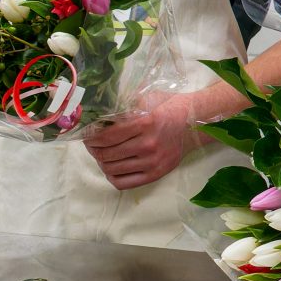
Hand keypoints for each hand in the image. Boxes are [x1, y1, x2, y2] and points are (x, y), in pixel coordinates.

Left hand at [84, 88, 212, 189]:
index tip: (86, 134)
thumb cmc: (168, 107)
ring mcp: (152, 162)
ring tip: (100, 154)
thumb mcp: (148, 97)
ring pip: (111, 169)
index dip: (90, 137)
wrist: (195, 124)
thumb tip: (97, 109)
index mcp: (145, 123)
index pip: (106, 136)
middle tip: (90, 143)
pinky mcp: (156, 174)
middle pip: (106, 154)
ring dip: (100, 162)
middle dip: (92, 149)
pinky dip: (111, 176)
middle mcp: (148, 145)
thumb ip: (125, 103)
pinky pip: (123, 183)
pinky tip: (111, 167)